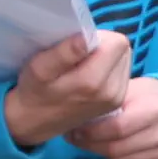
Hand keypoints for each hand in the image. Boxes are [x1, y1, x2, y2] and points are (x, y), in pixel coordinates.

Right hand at [3, 28, 131, 148]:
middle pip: (123, 50)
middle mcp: (111, 92)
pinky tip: (88, 76)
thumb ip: (64, 53)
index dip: (99, 37)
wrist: (35, 122)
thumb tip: (85, 37)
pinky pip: (121, 72)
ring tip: (82, 66)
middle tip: (79, 55)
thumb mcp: (39, 68)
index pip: (116, 42)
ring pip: (123, 60)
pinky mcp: (117, 102)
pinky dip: (107, 68)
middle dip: (103, 46)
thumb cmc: (34, 91)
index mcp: (93, 81)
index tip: (79, 44)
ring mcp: (117, 99)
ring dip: (106, 57)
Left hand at [69, 76, 157, 158]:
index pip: (117, 128)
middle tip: (77, 138)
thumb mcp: (126, 90)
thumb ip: (105, 104)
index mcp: (154, 109)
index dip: (92, 132)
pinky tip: (114, 155)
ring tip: (96, 143)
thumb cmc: (141, 98)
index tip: (76, 130)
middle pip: (115, 149)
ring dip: (101, 156)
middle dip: (90, 145)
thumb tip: (74, 121)